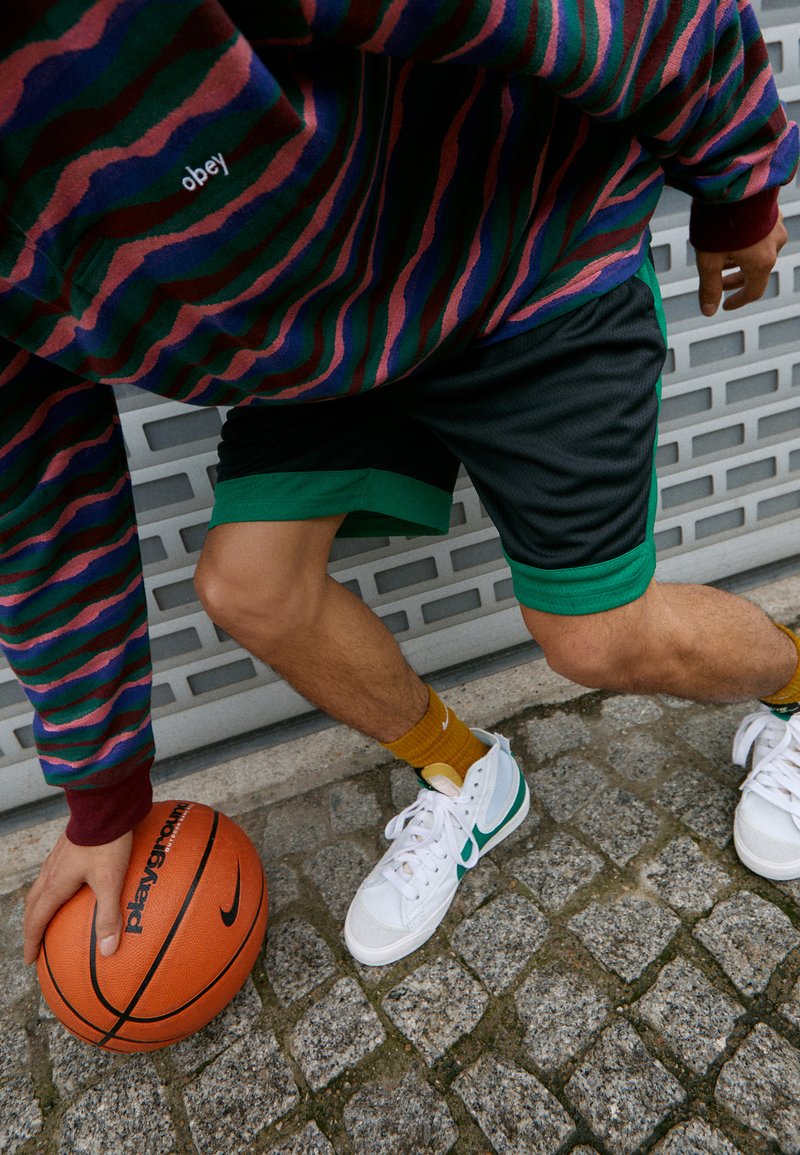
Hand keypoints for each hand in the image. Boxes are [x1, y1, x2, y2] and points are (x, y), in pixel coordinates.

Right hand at [23, 830, 131, 964]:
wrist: (104, 806)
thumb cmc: (106, 843)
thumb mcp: (111, 881)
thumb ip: (109, 915)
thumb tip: (108, 951)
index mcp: (54, 885)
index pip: (36, 921)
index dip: (32, 942)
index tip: (29, 960)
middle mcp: (50, 873)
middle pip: (34, 906)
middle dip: (33, 927)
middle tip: (36, 945)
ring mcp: (57, 859)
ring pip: (40, 889)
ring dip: (40, 908)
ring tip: (48, 919)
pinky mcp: (67, 849)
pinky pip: (52, 876)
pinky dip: (53, 891)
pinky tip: (71, 888)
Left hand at [696, 212, 786, 316]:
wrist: (734, 181)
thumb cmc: (720, 221)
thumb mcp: (708, 259)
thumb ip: (709, 287)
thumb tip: (709, 311)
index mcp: (762, 262)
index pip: (753, 292)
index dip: (738, 301)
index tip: (725, 305)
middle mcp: (775, 245)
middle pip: (756, 272)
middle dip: (735, 280)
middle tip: (718, 282)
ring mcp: (776, 227)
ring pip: (759, 252)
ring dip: (740, 260)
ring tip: (721, 256)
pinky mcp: (771, 211)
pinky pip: (761, 235)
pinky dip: (746, 243)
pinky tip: (731, 236)